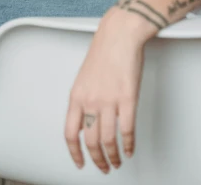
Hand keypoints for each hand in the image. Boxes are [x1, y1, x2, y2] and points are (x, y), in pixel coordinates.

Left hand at [64, 10, 144, 173]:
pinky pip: (127, 130)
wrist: (119, 34)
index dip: (75, 152)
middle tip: (103, 166)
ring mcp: (109, 101)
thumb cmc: (104, 51)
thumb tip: (87, 120)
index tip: (80, 162)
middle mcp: (90, 101)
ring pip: (108, 140)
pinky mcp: (128, 98)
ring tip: (117, 161)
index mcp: (77, 96)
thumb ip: (84, 99)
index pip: (70, 133)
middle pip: (90, 141)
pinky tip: (129, 149)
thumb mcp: (84, 77)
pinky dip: (129, 144)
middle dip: (97, 159)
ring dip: (113, 156)